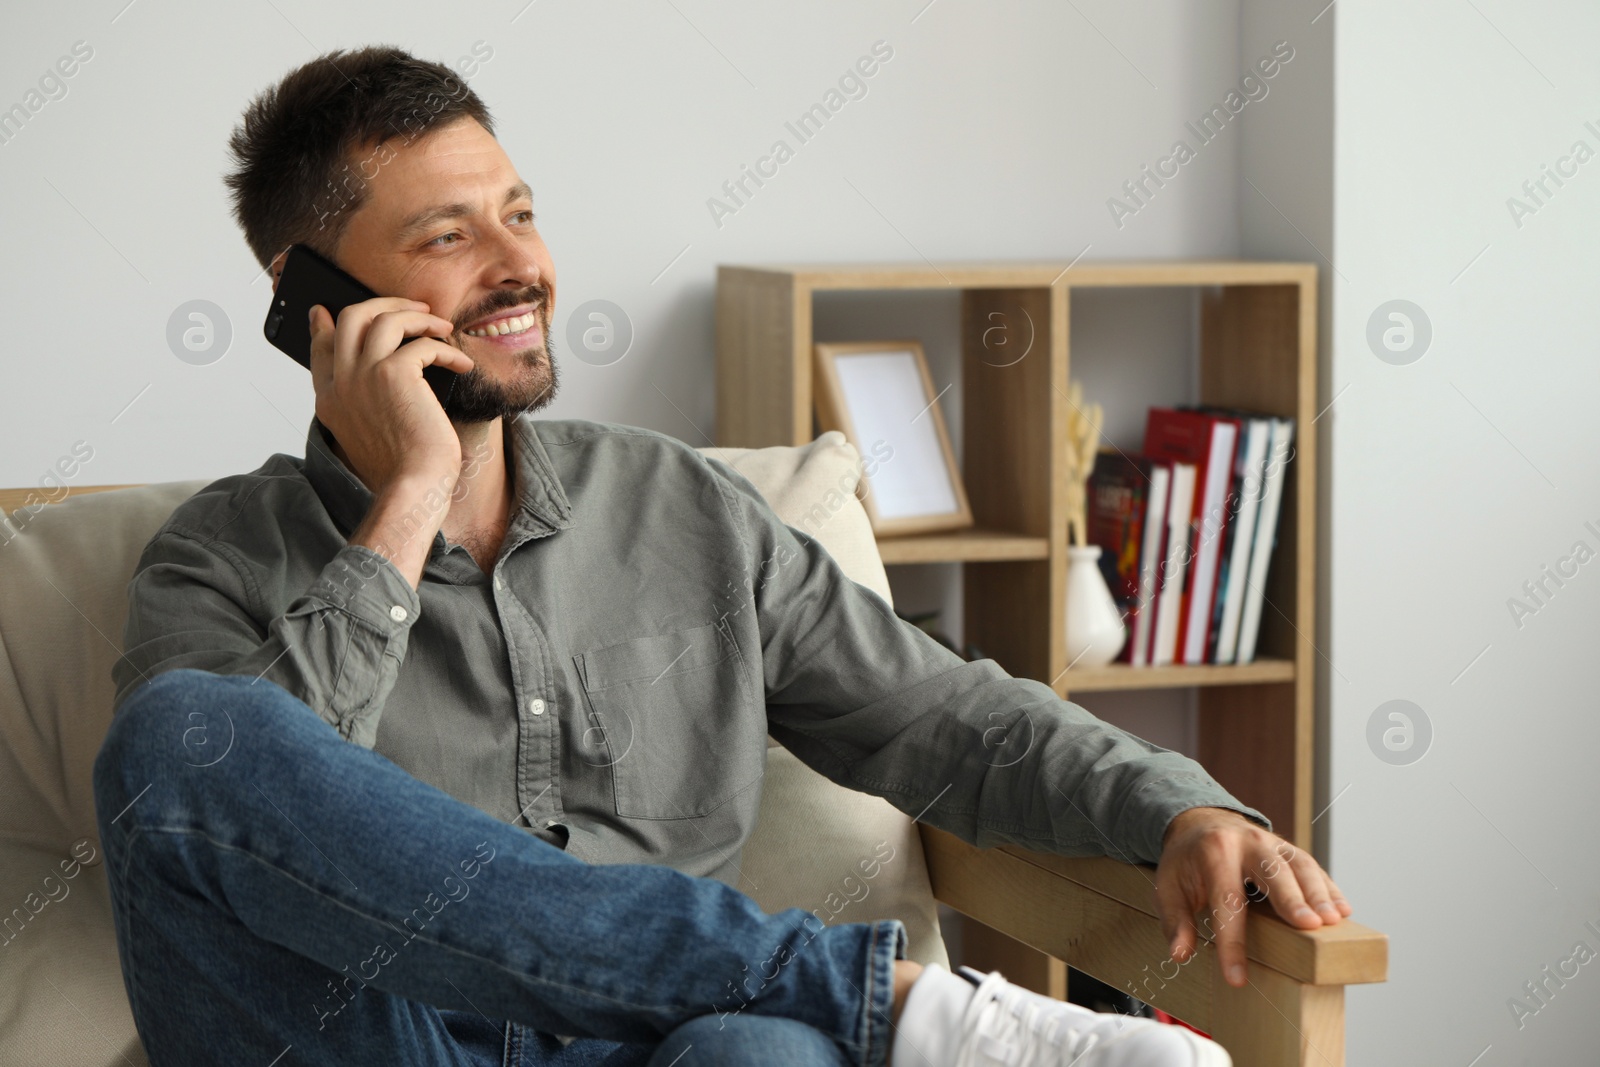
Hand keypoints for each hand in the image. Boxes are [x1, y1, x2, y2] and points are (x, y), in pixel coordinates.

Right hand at [308, 297, 474, 494]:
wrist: (411, 488)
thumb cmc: (401, 467)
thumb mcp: (369, 433)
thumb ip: (365, 400)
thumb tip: (386, 369)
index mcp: (329, 400)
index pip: (320, 349)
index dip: (323, 325)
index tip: (325, 310)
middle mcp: (340, 383)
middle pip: (350, 317)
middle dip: (384, 304)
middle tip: (414, 309)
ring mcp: (362, 375)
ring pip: (384, 318)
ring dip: (418, 317)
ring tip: (442, 327)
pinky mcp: (393, 373)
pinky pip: (423, 344)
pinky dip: (447, 350)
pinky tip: (462, 364)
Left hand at [1154, 807, 1351, 987]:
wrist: (1200, 822)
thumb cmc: (1187, 861)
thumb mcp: (1168, 886)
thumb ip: (1175, 920)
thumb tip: (1180, 954)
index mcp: (1214, 852)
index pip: (1226, 900)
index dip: (1232, 940)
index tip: (1237, 977)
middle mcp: (1247, 842)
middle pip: (1273, 872)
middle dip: (1291, 899)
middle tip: (1310, 927)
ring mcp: (1272, 842)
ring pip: (1299, 865)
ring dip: (1319, 893)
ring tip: (1334, 921)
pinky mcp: (1288, 849)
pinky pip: (1312, 866)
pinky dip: (1329, 887)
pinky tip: (1343, 910)